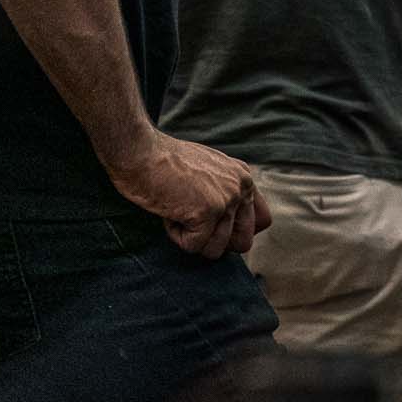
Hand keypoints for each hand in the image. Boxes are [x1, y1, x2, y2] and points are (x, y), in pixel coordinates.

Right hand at [109, 132, 270, 258]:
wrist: (139, 151)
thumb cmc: (162, 161)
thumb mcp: (206, 170)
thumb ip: (223, 190)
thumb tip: (226, 226)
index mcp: (243, 177)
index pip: (262, 221)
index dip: (236, 232)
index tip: (212, 225)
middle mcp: (241, 187)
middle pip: (243, 243)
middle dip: (215, 242)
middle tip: (192, 224)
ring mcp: (226, 200)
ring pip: (215, 250)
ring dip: (191, 238)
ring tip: (177, 210)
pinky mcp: (208, 212)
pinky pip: (193, 246)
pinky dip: (176, 236)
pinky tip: (169, 212)